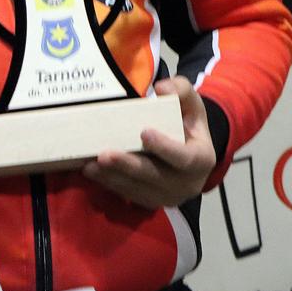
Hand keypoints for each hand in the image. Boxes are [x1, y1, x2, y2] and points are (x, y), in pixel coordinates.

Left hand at [82, 77, 215, 208]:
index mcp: (202, 160)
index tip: (144, 133)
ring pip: (137, 189)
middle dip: (127, 166)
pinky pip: (128, 194)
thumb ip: (180, 90)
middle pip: (154, 177)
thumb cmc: (188, 123)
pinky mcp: (150, 202)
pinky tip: (92, 172)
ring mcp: (168, 197)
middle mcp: (187, 184)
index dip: (164, 147)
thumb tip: (161, 89)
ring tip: (89, 165)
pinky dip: (109, 183)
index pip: (184, 157)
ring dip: (112, 178)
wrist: (191, 152)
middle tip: (104, 154)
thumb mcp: (191, 103)